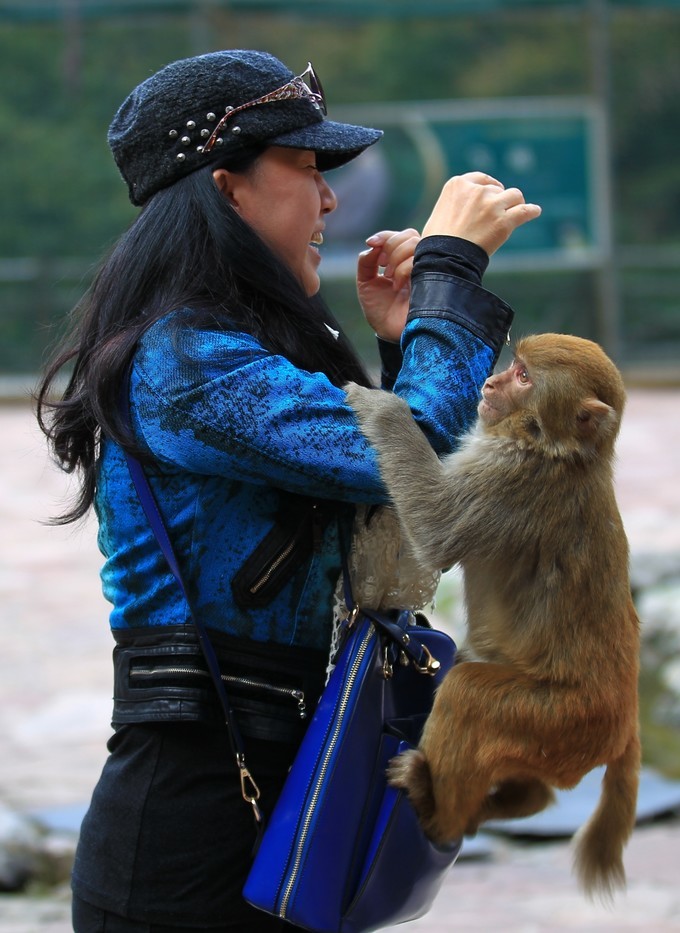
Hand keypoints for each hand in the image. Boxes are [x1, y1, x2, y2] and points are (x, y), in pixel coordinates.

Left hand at [356, 228, 419, 342]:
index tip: (371, 243)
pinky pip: (420, 261)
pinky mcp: (432, 280)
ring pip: (416, 245)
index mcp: (402, 260)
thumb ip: (366, 262)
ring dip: (397, 258)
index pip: (399, 236)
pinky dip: (404, 268)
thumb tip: (372, 245)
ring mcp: (426, 270)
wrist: (389, 332)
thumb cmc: (380, 310)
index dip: (385, 236)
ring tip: (390, 278)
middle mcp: (416, 263)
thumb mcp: (365, 283)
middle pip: (410, 236)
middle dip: (391, 247)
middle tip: (383, 267)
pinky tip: (397, 285)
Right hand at [422, 171, 541, 255]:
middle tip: (497, 214)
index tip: (493, 192)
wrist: (445, 259)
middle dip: (498, 200)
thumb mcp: (439, 212)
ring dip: (515, 203)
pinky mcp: (504, 222)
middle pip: (497, 189)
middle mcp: (476, 191)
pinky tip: (535, 212)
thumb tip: (462, 208)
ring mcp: (492, 205)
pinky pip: (525, 211)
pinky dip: (531, 211)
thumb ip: (454, 202)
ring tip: (516, 211)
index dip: (489, 186)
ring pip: (514, 196)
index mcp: (458, 185)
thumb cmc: (438, 242)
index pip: (481, 179)